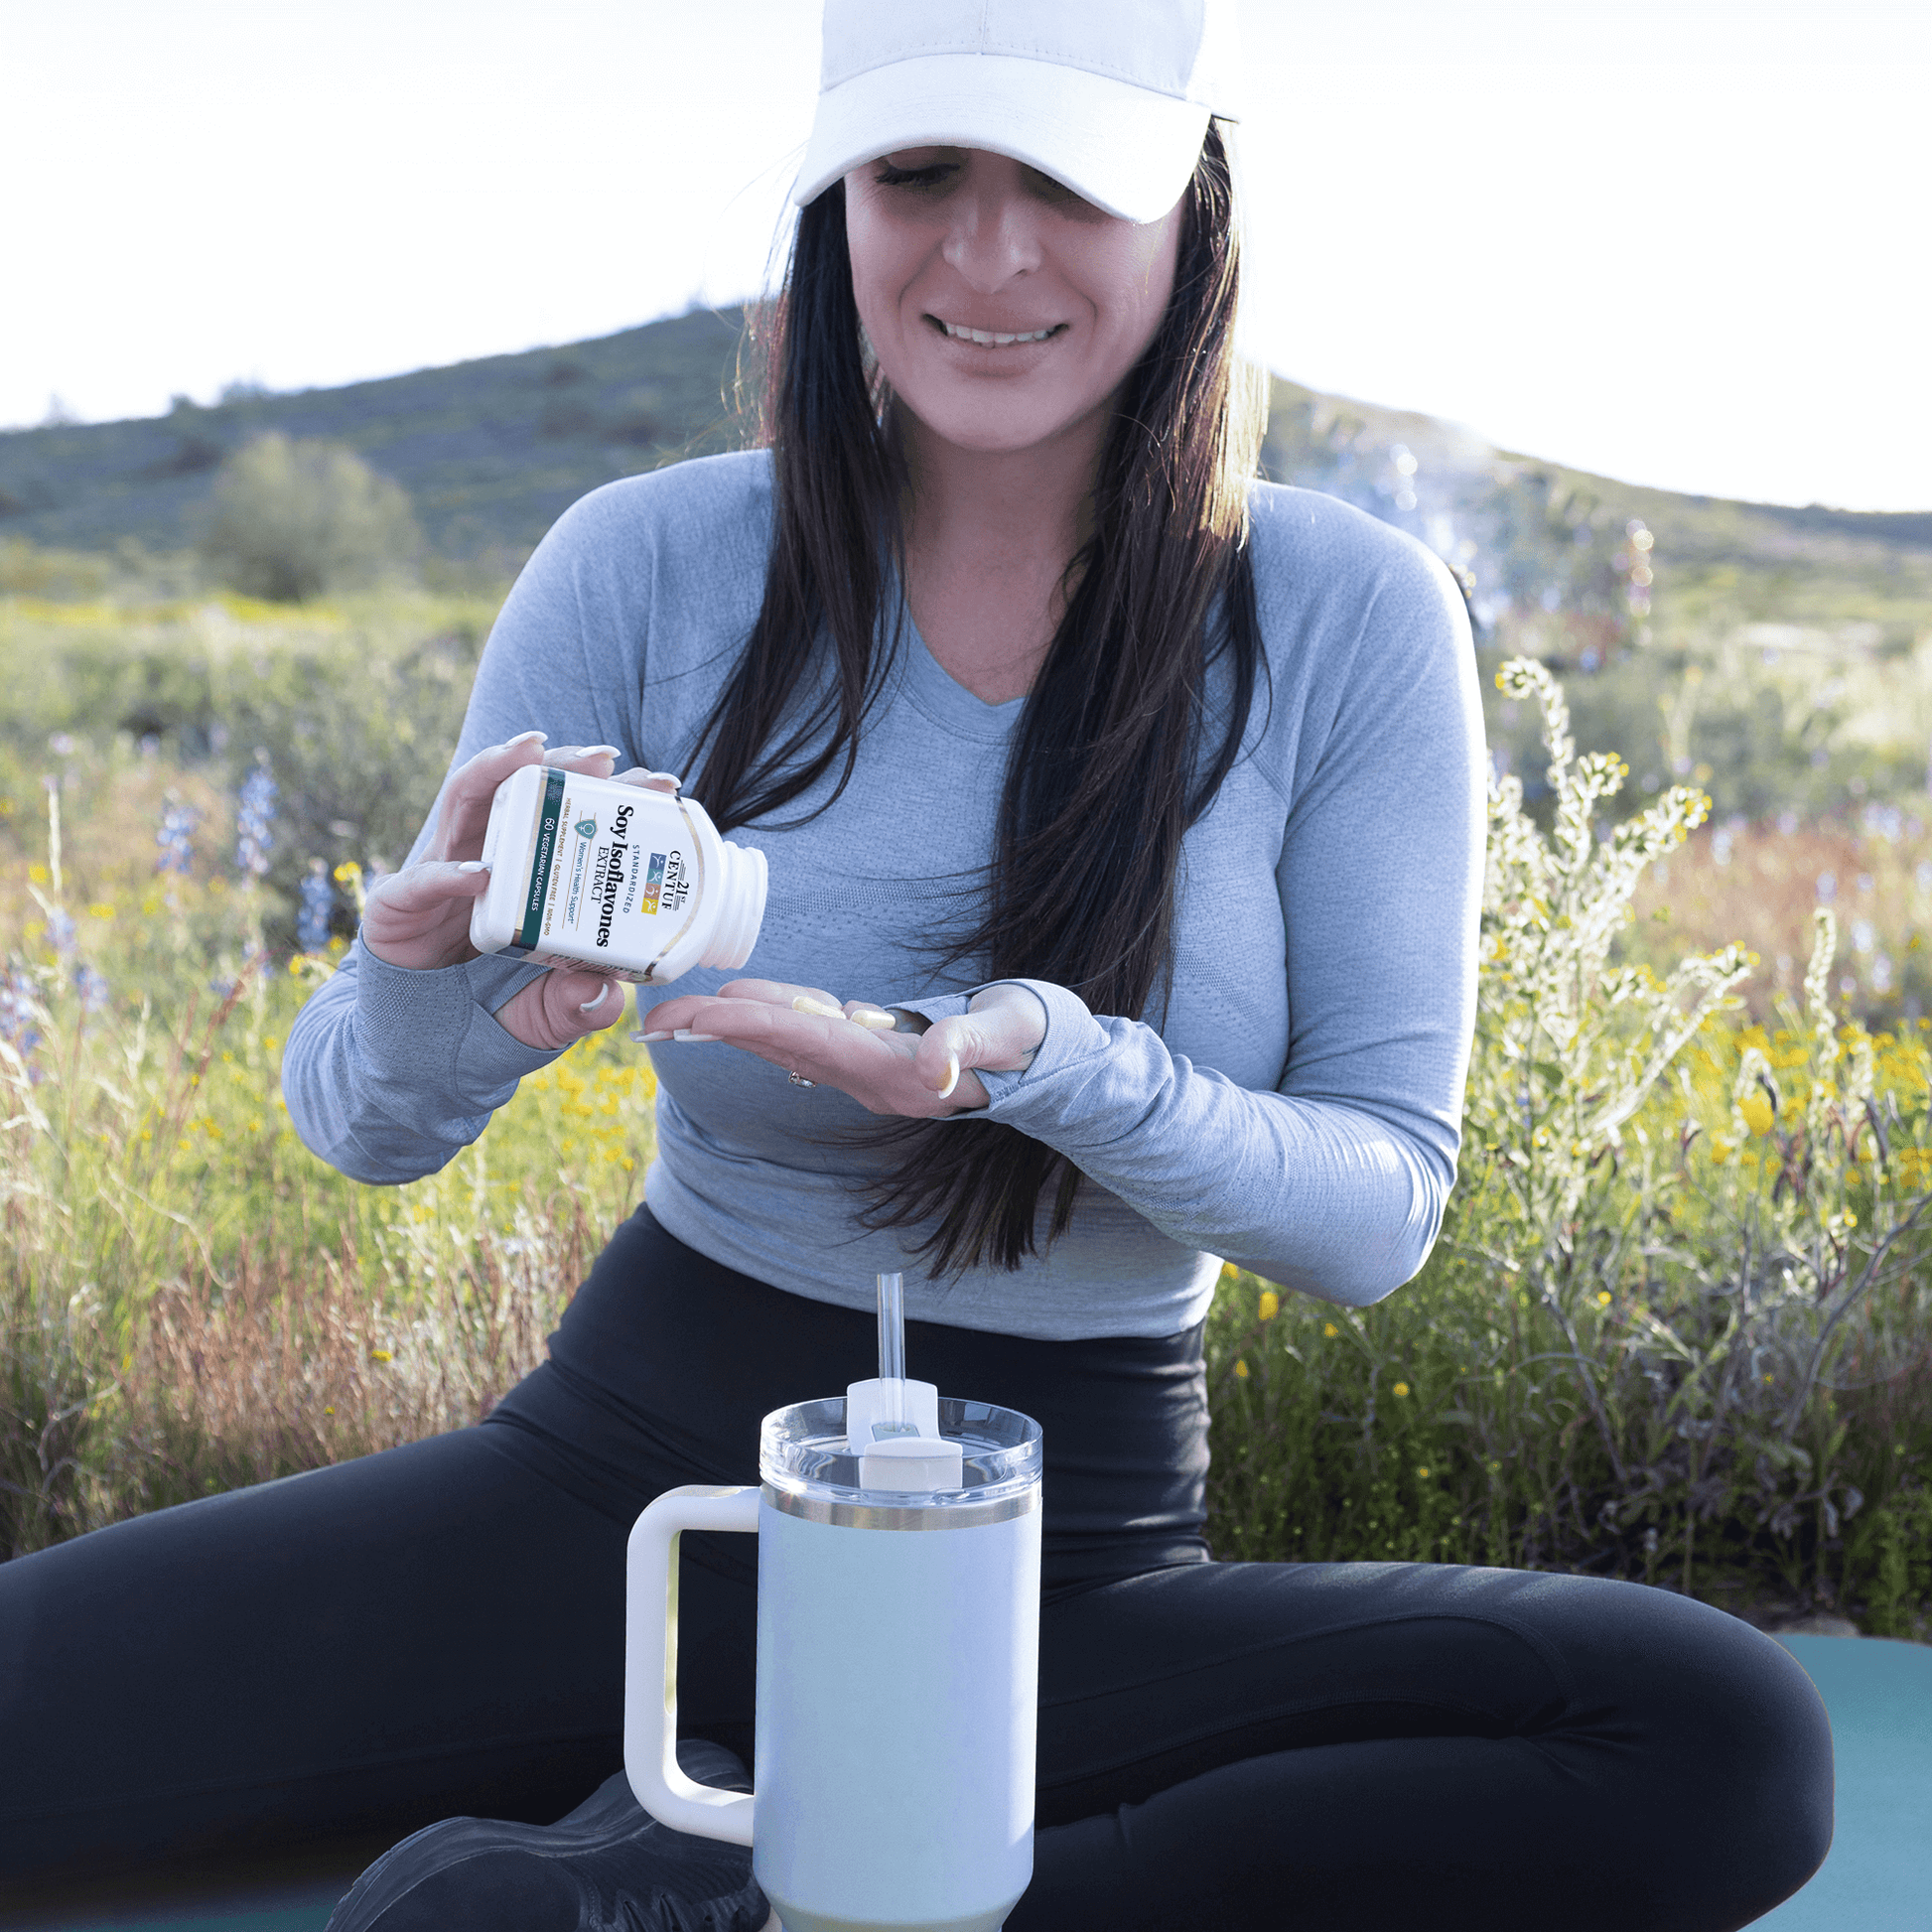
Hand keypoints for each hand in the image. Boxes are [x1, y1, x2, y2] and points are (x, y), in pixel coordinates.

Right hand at [360, 733, 682, 1052]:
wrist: (421, 1052)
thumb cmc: (490, 1015)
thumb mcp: (550, 1017)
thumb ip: (579, 1009)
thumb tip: (606, 995)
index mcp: (530, 876)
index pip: (574, 824)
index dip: (614, 798)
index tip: (663, 784)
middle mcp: (487, 859)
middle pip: (525, 795)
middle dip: (564, 765)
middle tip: (604, 756)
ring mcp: (441, 874)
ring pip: (465, 803)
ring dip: (496, 769)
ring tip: (531, 752)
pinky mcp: (399, 908)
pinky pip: (421, 883)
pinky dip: (448, 875)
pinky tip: (479, 873)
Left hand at [635, 979, 1047, 1117]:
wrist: (1055, 1067)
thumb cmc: (1036, 1040)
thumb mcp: (1010, 1032)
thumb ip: (970, 1042)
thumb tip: (935, 1065)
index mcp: (895, 1069)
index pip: (806, 1040)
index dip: (749, 1024)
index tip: (699, 1014)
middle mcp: (872, 1076)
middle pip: (780, 1046)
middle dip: (717, 1030)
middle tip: (656, 1017)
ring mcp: (871, 1070)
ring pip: (788, 1043)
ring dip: (732, 1028)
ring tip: (679, 1015)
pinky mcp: (876, 1056)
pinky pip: (810, 1039)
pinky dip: (768, 1022)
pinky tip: (741, 1008)